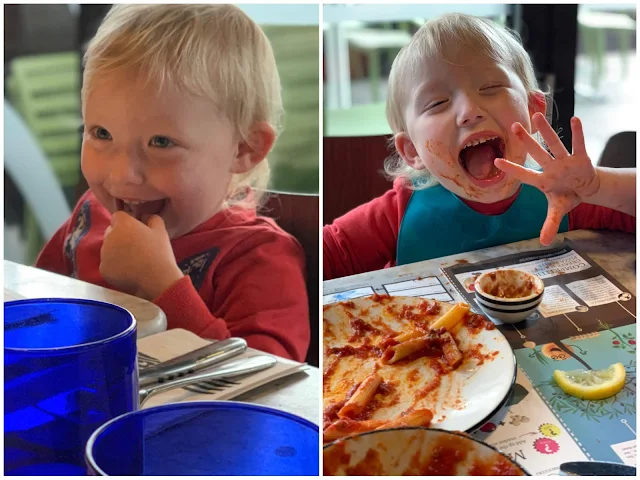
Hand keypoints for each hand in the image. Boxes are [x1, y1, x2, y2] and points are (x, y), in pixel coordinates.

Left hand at [100, 212, 183, 299]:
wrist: (156, 279)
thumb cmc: (160, 252)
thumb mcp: (161, 230)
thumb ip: (151, 218)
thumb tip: (145, 216)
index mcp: (123, 224)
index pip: (118, 216)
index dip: (127, 221)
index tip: (136, 229)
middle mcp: (109, 236)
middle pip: (111, 232)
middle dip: (120, 236)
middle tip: (135, 245)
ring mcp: (104, 254)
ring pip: (108, 248)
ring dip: (117, 251)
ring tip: (133, 260)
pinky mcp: (103, 269)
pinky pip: (108, 264)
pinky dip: (115, 266)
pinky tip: (128, 270)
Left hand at [494, 113, 599, 245]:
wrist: (586, 189)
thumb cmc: (567, 196)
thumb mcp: (559, 211)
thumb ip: (550, 224)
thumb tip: (542, 243)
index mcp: (543, 181)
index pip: (524, 174)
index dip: (512, 169)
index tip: (496, 161)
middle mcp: (551, 168)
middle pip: (537, 153)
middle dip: (526, 141)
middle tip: (513, 126)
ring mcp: (565, 161)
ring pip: (554, 143)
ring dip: (546, 131)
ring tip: (537, 116)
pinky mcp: (580, 157)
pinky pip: (579, 143)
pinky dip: (577, 133)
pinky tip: (574, 119)